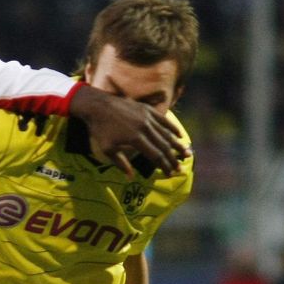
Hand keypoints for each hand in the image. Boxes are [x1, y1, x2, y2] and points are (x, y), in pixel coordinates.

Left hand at [70, 85, 187, 175]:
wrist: (98, 106)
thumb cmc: (100, 130)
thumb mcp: (107, 149)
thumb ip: (121, 163)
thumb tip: (131, 177)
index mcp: (135, 139)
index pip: (155, 155)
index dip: (163, 165)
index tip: (170, 173)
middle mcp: (144, 127)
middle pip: (163, 146)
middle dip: (172, 158)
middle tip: (179, 168)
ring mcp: (147, 117)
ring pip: (166, 133)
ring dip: (177, 145)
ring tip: (186, 153)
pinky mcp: (147, 109)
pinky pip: (163, 119)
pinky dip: (172, 127)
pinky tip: (179, 135)